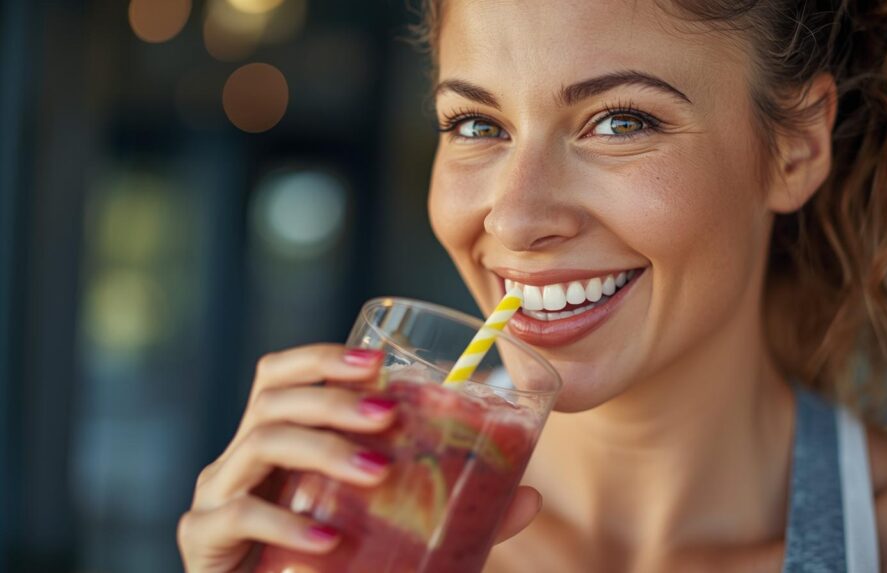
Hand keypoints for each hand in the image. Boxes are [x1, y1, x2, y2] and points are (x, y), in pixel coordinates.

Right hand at [177, 343, 541, 572]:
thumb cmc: (329, 559)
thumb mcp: (391, 527)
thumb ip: (453, 513)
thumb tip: (529, 498)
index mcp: (280, 436)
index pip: (284, 373)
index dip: (324, 358)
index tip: (378, 364)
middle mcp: (242, 454)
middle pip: (272, 396)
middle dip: (333, 396)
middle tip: (389, 416)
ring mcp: (217, 493)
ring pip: (260, 442)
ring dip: (323, 448)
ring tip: (377, 472)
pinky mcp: (203, 537)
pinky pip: (238, 516)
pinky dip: (286, 524)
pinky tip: (329, 541)